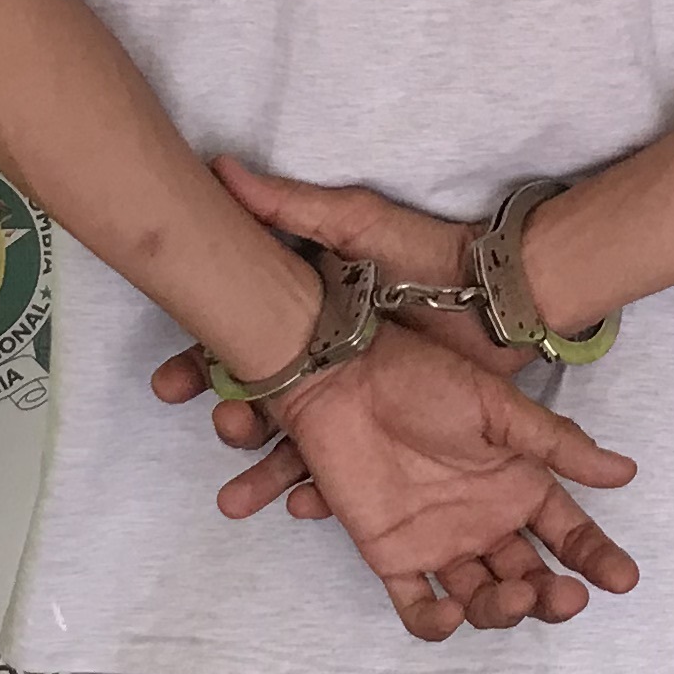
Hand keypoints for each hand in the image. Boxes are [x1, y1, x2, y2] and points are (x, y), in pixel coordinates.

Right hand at [144, 159, 528, 498]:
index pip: (238, 346)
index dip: (199, 365)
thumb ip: (292, 205)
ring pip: (291, 448)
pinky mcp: (387, 443)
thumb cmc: (429, 256)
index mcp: (307, 316)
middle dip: (230, 421)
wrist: (503, 297)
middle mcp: (323, 364)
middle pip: (258, 403)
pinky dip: (314, 492)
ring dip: (261, 472)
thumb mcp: (359, 223)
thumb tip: (219, 168)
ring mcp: (354, 407)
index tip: (170, 384)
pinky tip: (301, 505)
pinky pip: (342, 476)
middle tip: (223, 429)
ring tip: (240, 497)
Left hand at [213, 321, 638, 640]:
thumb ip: (557, 444)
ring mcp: (440, 542)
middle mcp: (484, 521)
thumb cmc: (423, 380)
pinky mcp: (393, 556)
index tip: (622, 579)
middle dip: (554, 596)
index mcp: (516, 485)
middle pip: (531, 577)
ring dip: (506, 608)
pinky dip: (437, 623)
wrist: (343, 377)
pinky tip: (453, 613)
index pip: (567, 534)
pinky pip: (417, 606)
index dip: (596, 559)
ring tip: (516, 593)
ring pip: (483, 598)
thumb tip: (626, 472)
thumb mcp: (499, 406)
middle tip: (565, 596)